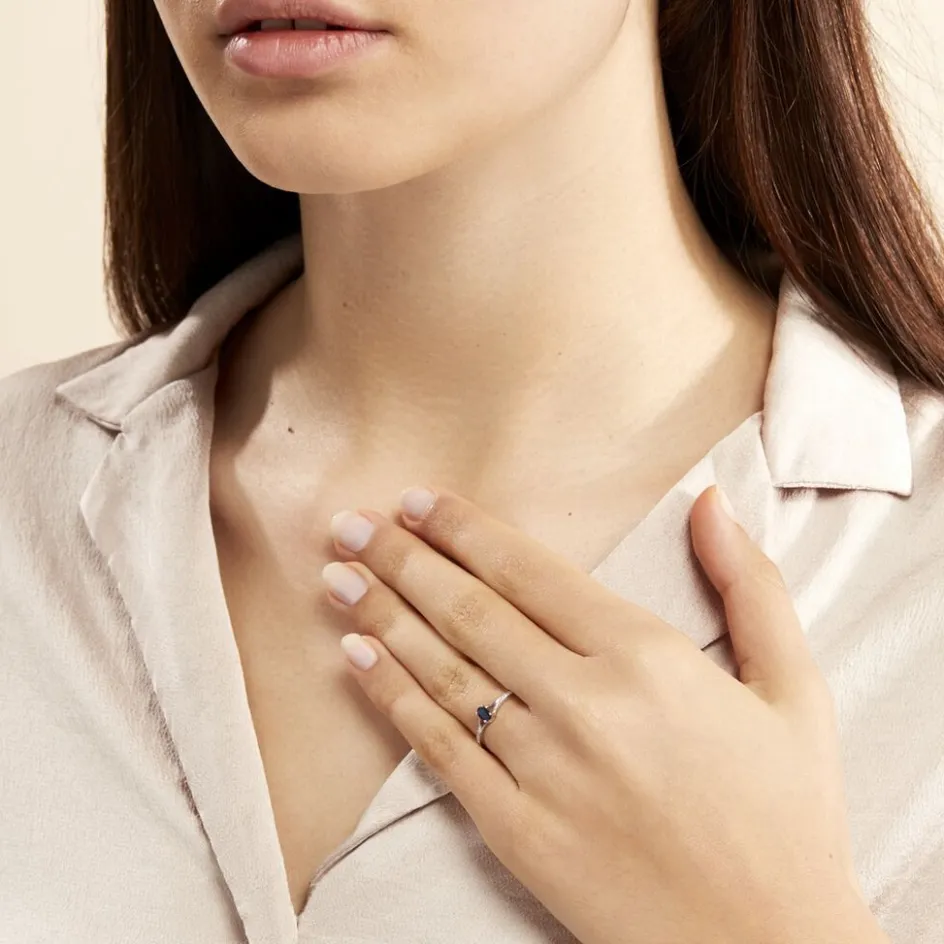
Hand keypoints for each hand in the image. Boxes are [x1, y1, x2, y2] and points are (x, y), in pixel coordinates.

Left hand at [320, 485, 886, 943]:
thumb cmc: (788, 816)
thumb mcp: (793, 690)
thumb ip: (751, 586)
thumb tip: (711, 500)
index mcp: (648, 657)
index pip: (531, 571)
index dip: (465, 529)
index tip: (417, 500)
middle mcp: (584, 704)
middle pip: (470, 611)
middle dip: (402, 558)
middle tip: (351, 523)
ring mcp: (543, 769)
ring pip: (442, 672)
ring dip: (381, 615)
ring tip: (335, 576)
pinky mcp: (515, 829)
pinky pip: (440, 750)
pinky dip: (392, 698)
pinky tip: (355, 659)